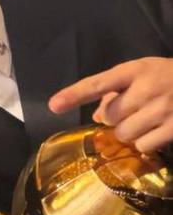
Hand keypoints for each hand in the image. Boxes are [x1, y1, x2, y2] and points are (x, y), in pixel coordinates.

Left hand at [49, 57, 172, 153]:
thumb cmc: (170, 78)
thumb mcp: (145, 73)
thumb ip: (118, 90)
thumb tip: (96, 116)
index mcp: (138, 69)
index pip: (99, 83)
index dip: (74, 94)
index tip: (54, 104)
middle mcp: (149, 87)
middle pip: (109, 115)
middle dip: (114, 118)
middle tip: (131, 111)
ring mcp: (164, 108)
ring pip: (123, 133)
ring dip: (128, 132)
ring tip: (145, 121)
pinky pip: (142, 145)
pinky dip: (143, 143)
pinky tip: (155, 132)